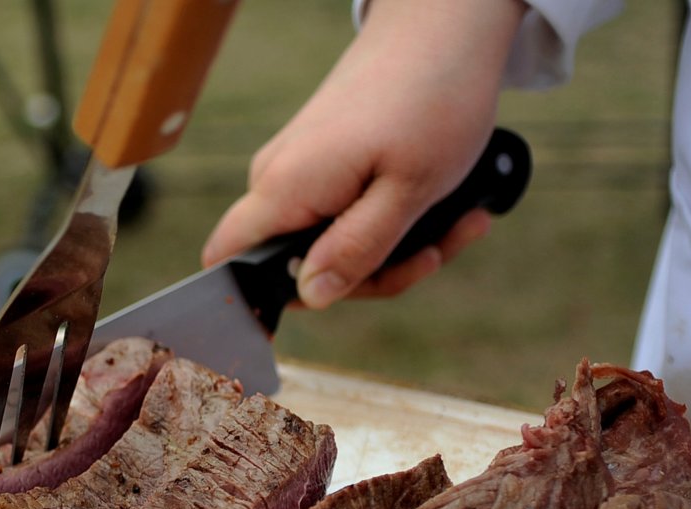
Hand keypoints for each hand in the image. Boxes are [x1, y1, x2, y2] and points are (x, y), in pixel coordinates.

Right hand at [202, 0, 526, 308]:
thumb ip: (355, 250)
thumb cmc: (431, 99)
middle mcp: (280, 181)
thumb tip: (310, 297)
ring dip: (399, 251)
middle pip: (300, 269)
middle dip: (374, 276)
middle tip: (436, 253)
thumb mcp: (405, 192)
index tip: (338, 296)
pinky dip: (396, 223)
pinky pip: (349, 218)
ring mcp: (302, 173)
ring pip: (335, 247)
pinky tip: (449, 210)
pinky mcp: (326, 165)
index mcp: (285, 189)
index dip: (264, 299)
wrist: (445, 25)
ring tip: (460, 224)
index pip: (229, 262)